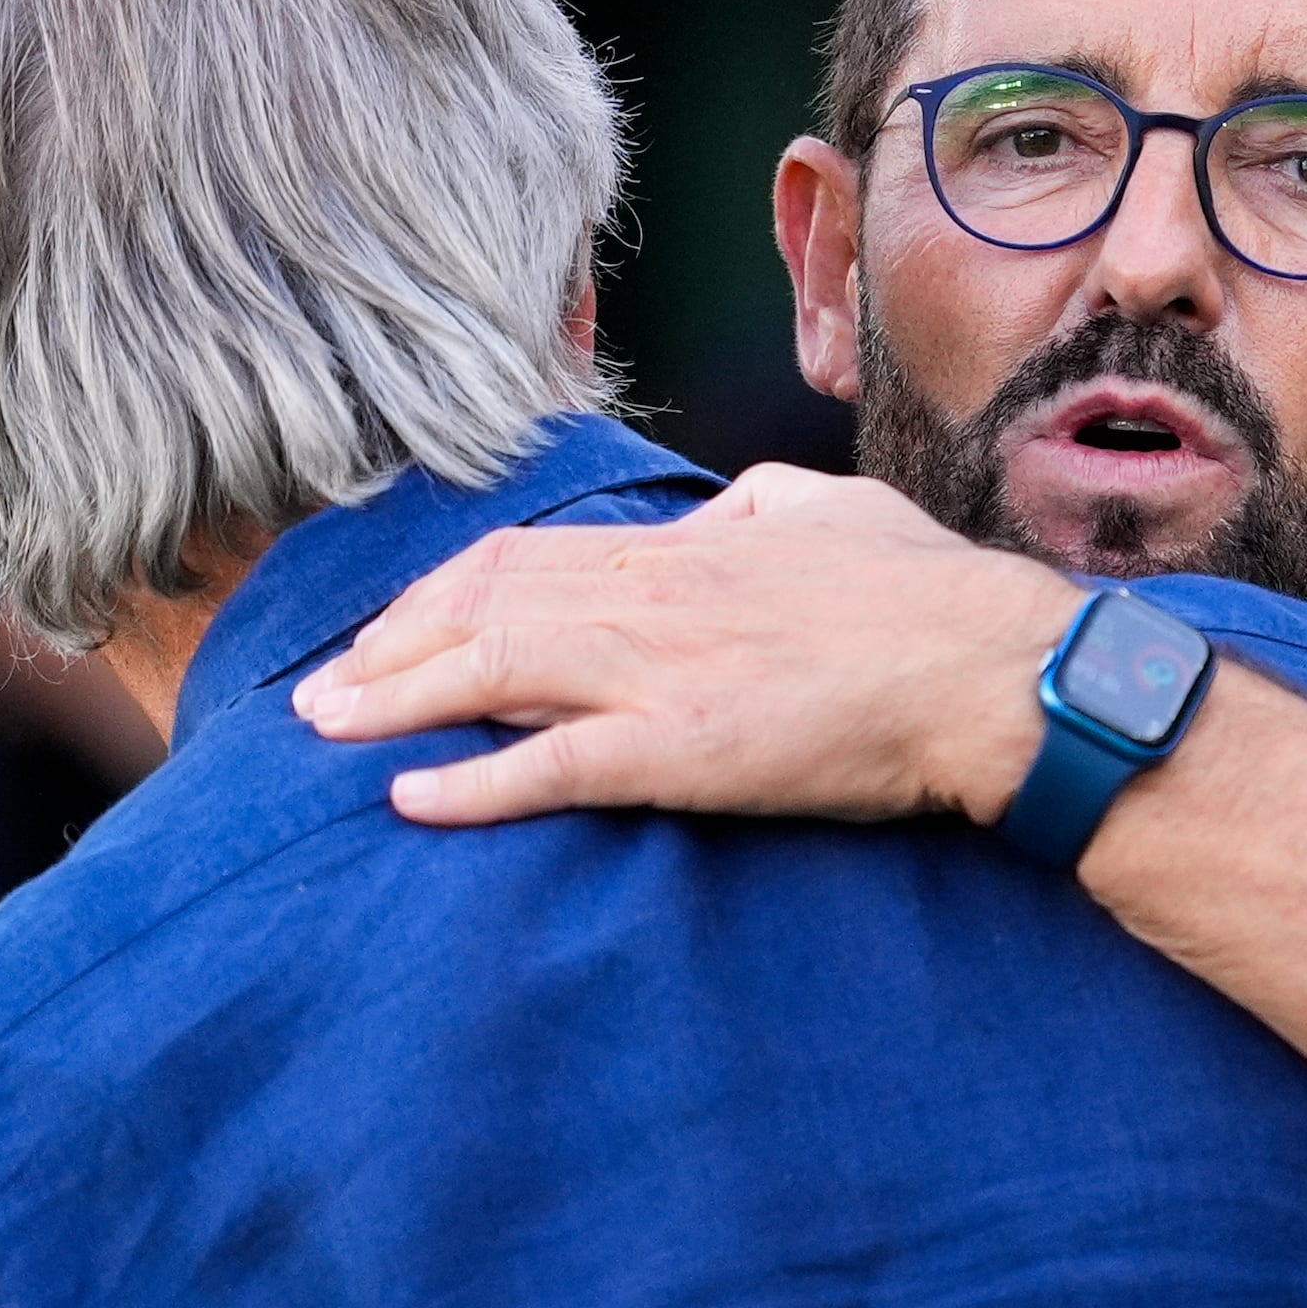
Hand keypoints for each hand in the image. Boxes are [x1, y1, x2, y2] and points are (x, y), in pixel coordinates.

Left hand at [293, 469, 1078, 831]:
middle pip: (480, 609)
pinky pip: (550, 768)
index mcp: (681, 549)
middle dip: (386, 649)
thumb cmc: (925, 595)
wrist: (987, 671)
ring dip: (395, 704)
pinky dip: (471, 785)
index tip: (392, 626)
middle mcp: (648, 601)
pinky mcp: (678, 753)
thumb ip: (755, 508)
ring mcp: (656, 676)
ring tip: (325, 731)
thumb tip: (716, 515)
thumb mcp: (827, 510)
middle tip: (319, 692)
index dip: (439, 592)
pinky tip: (408, 799)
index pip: (523, 557)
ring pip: (490, 676)